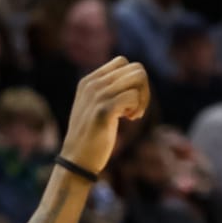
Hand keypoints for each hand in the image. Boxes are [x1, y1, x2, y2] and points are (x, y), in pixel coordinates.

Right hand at [60, 57, 150, 173]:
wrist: (77, 160)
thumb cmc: (91, 137)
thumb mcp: (96, 107)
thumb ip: (109, 91)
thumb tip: (136, 81)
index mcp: (89, 80)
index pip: (123, 62)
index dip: (134, 81)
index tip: (130, 101)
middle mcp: (92, 84)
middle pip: (135, 69)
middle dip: (144, 90)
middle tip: (136, 110)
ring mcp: (97, 96)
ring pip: (138, 78)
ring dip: (143, 98)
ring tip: (133, 114)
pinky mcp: (103, 111)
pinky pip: (133, 96)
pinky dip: (138, 108)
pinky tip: (130, 119)